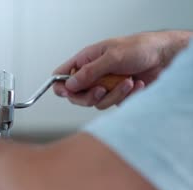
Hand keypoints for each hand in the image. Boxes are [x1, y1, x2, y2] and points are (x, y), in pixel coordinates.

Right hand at [53, 31, 189, 108]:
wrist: (165, 57)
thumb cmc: (140, 48)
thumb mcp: (111, 57)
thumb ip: (89, 72)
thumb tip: (69, 84)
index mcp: (86, 60)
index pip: (62, 75)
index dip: (60, 86)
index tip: (67, 92)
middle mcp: (92, 74)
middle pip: (76, 95)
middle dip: (89, 96)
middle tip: (101, 90)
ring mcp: (104, 86)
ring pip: (96, 102)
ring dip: (113, 95)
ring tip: (128, 82)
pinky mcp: (116, 95)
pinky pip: (112, 104)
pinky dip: (125, 96)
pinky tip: (136, 84)